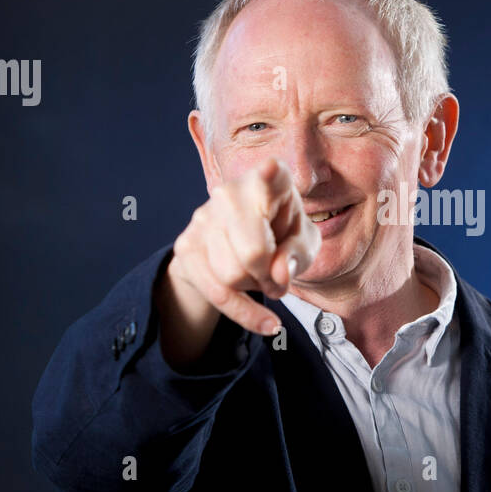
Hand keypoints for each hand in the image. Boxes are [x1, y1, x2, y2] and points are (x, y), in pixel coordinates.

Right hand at [165, 157, 321, 337]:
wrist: (241, 250)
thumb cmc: (282, 238)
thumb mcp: (304, 244)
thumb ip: (299, 255)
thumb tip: (278, 274)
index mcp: (270, 181)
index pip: (271, 176)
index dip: (269, 175)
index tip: (270, 169)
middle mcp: (231, 192)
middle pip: (252, 253)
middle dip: (270, 277)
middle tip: (279, 280)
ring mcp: (203, 217)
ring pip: (232, 275)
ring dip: (255, 289)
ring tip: (264, 280)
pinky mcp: (186, 245)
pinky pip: (216, 292)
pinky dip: (245, 313)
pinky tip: (265, 322)